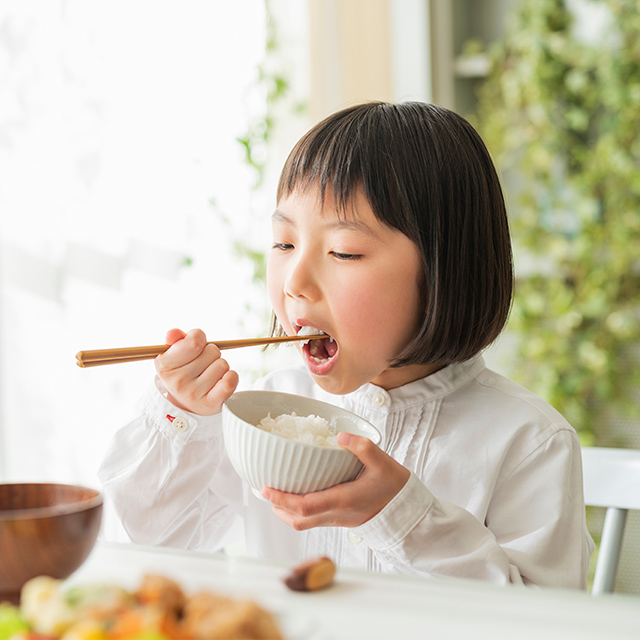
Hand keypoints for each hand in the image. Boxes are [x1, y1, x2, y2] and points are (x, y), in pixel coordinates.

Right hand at [155, 328, 238, 415]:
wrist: (186, 403)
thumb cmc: (182, 371)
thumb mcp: (173, 354)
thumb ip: (174, 339)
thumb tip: (174, 333)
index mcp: (165, 365)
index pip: (195, 340)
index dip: (200, 338)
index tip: (196, 345)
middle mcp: (178, 381)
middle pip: (213, 350)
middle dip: (210, 354)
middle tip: (201, 364)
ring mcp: (193, 394)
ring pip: (223, 364)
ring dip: (219, 366)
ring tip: (209, 375)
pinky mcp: (210, 404)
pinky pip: (229, 382)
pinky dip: (231, 377)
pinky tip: (222, 380)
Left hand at [261, 433, 409, 529]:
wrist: (408, 510)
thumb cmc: (395, 486)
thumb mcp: (383, 461)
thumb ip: (363, 447)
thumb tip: (340, 435)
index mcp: (344, 500)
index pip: (306, 506)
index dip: (282, 499)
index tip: (265, 489)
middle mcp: (338, 514)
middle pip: (299, 520)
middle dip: (277, 507)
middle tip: (263, 491)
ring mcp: (338, 520)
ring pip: (304, 524)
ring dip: (286, 512)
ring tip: (275, 495)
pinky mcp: (341, 520)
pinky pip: (313, 521)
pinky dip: (299, 512)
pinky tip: (297, 497)